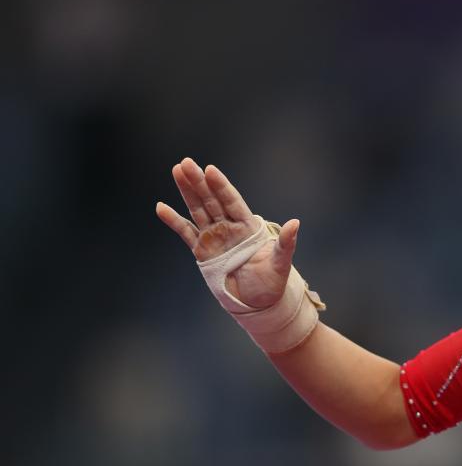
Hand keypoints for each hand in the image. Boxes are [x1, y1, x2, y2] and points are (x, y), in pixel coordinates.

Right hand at [155, 157, 299, 308]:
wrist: (257, 303)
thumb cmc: (272, 281)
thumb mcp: (280, 262)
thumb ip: (285, 243)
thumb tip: (296, 223)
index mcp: (248, 226)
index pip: (232, 201)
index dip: (221, 186)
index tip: (210, 169)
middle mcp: (230, 227)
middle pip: (211, 200)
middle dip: (199, 181)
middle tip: (185, 162)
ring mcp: (214, 237)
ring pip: (198, 209)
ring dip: (187, 192)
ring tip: (176, 171)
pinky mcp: (202, 250)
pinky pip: (186, 232)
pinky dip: (173, 220)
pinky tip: (161, 207)